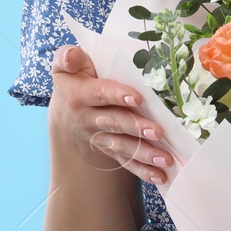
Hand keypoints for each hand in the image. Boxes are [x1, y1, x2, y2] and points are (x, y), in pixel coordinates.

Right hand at [49, 44, 174, 185]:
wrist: (66, 110)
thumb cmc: (75, 78)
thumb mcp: (65, 65)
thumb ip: (68, 58)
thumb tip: (72, 54)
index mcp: (79, 95)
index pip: (99, 94)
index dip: (116, 95)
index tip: (137, 97)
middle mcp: (88, 119)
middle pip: (114, 123)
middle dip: (136, 128)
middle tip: (157, 131)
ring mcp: (99, 137)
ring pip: (122, 146)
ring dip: (144, 153)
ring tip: (165, 159)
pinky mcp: (110, 149)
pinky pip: (126, 161)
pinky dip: (142, 170)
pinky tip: (161, 176)